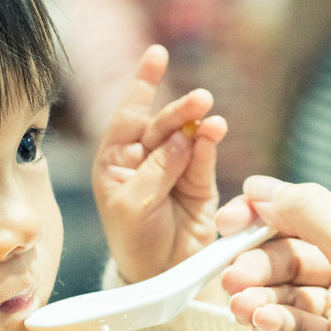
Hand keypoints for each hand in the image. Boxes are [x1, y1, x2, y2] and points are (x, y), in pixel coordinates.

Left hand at [93, 45, 226, 283]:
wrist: (158, 274)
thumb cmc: (133, 239)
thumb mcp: (133, 205)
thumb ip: (157, 170)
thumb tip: (183, 136)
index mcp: (115, 159)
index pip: (128, 115)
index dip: (143, 84)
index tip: (157, 55)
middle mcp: (144, 158)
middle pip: (162, 123)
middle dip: (180, 110)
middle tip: (200, 99)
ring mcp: (174, 167)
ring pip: (188, 136)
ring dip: (199, 124)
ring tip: (210, 118)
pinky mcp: (199, 182)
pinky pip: (205, 157)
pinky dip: (210, 144)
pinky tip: (215, 132)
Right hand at [216, 176, 330, 330]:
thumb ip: (309, 214)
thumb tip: (264, 188)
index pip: (306, 215)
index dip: (264, 217)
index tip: (230, 223)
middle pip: (290, 257)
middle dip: (258, 264)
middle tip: (233, 275)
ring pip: (288, 295)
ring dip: (259, 297)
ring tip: (241, 304)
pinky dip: (274, 324)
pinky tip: (262, 321)